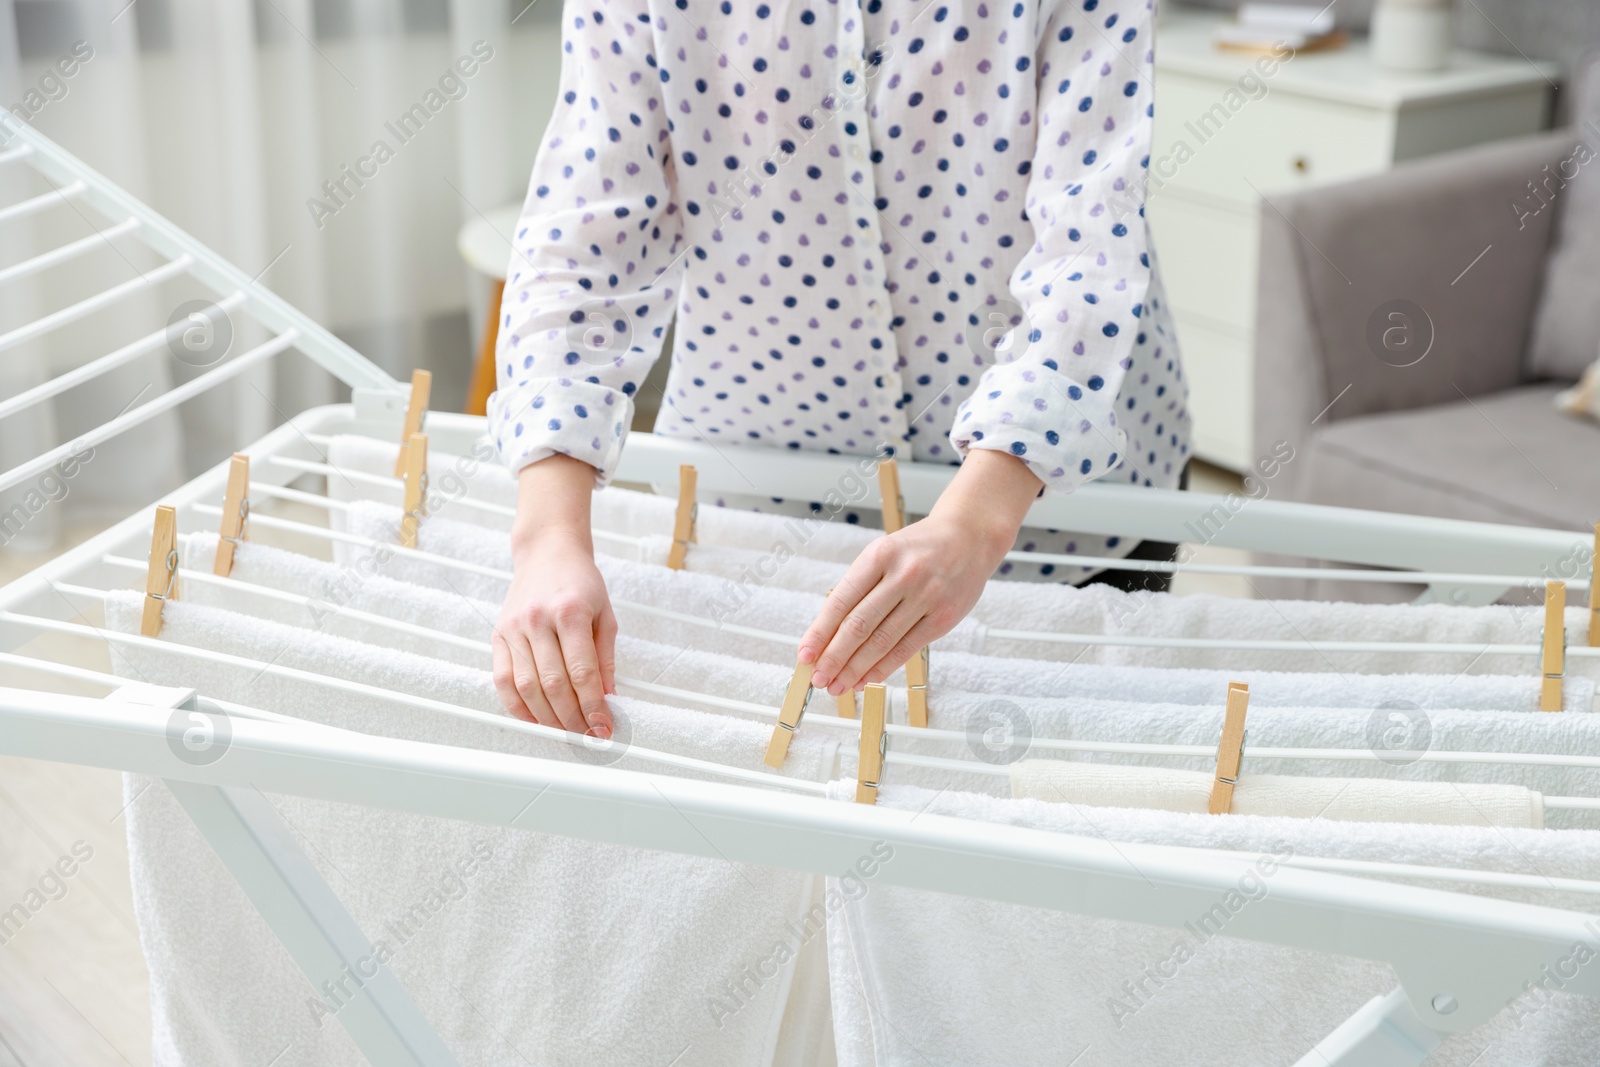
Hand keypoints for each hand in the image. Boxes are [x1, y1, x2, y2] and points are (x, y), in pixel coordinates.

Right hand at [492, 455, 615, 736]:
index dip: (593, 706)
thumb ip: (606, 658)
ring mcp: (514, 628)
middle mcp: (538, 620)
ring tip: (565, 732)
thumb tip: (608, 698)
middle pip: (553, 685)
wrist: (547, 552)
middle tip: (587, 736)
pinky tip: (535, 720)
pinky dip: (518, 707)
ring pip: (526, 687)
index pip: (582, 672)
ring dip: (547, 718)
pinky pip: (502, 680)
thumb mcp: (606, 614)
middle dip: (572, 718)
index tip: (604, 727)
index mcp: (570, 612)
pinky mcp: (497, 635)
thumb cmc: (581, 582)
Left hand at [797, 450, 1041, 694]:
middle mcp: (903, 575)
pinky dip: (883, 668)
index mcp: (879, 555)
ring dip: (856, 669)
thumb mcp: (884, 553)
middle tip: (818, 679)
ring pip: (882, 641)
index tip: (805, 655)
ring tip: (838, 686)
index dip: (820, 632)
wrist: (969, 536)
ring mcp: (926, 596)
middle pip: (859, 625)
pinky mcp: (943, 617)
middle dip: (834, 657)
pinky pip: (906, 649)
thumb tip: (828, 634)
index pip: (841, 601)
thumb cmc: (918, 549)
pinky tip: (866, 679)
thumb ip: (859, 588)